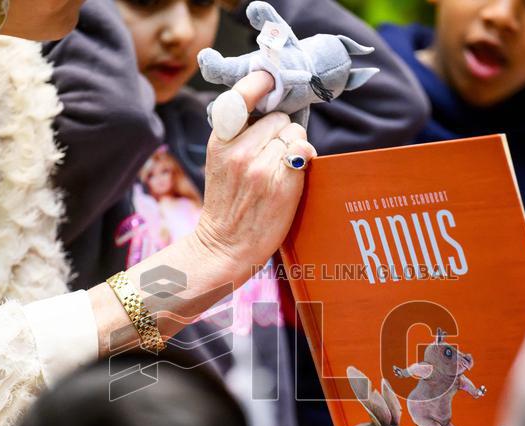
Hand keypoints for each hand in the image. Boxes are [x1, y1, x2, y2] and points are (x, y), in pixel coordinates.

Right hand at [192, 71, 316, 282]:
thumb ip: (240, 134)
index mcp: (220, 140)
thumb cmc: (228, 204)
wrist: (225, 246)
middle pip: (279, 117)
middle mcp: (238, 149)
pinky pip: (304, 152)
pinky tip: (293, 175)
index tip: (271, 80)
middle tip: (271, 156)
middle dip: (281, 131)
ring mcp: (260, 166)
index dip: (262, 83)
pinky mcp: (281, 182)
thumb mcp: (220, 161)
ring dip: (294, 148)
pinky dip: (303, 160)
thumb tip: (277, 108)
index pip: (242, 94)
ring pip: (294, 134)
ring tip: (278, 170)